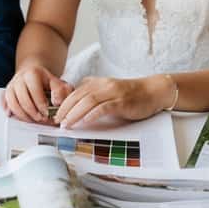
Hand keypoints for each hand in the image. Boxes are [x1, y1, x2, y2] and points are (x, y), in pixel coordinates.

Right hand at [3, 65, 72, 122]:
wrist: (34, 75)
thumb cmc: (47, 82)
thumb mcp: (58, 83)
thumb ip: (61, 91)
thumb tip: (57, 102)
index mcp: (32, 73)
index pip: (34, 90)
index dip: (40, 103)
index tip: (46, 112)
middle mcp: (19, 78)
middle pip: (22, 98)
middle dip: (32, 112)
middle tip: (40, 118)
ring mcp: (11, 86)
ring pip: (12, 102)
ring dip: (22, 115)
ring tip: (32, 119)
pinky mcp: (6, 93)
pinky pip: (4, 104)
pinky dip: (10, 112)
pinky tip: (17, 116)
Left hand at [55, 75, 173, 127]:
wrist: (152, 91)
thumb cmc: (130, 95)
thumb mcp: (108, 92)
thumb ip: (93, 96)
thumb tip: (76, 106)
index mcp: (97, 83)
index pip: (75, 92)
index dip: (63, 103)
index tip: (56, 115)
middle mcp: (103, 85)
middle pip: (78, 96)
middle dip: (65, 109)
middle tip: (57, 121)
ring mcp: (112, 93)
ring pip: (88, 101)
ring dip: (75, 113)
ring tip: (67, 124)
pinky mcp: (121, 102)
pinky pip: (104, 107)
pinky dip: (92, 114)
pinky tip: (85, 121)